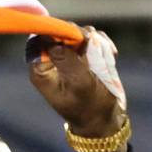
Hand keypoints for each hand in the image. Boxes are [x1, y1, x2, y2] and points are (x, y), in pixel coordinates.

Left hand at [29, 29, 126, 151]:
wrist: (103, 120)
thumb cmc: (90, 107)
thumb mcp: (80, 84)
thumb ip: (68, 60)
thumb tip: (56, 38)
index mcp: (41, 70)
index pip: (40, 39)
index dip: (57, 31)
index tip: (78, 37)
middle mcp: (50, 62)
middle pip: (60, 32)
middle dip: (80, 36)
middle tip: (95, 48)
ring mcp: (66, 58)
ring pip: (77, 33)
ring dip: (95, 42)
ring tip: (106, 58)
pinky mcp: (82, 56)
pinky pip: (90, 39)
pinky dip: (102, 45)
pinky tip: (111, 57)